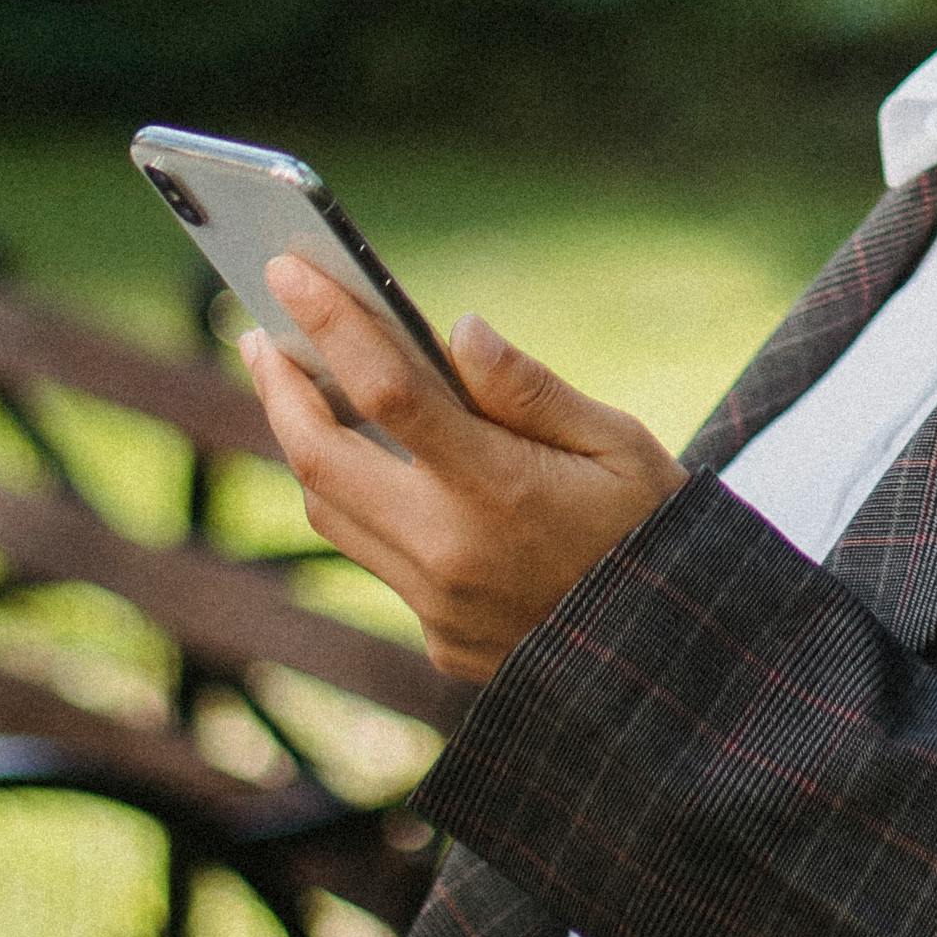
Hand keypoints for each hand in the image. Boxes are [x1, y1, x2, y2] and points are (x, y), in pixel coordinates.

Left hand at [240, 262, 681, 688]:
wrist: (676, 664)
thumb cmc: (657, 532)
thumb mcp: (620, 443)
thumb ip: (530, 389)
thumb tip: (458, 329)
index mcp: (502, 492)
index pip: (388, 393)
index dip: (332, 325)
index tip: (291, 272)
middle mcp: (452, 554)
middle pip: (322, 460)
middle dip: (279, 390)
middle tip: (260, 335)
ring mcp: (438, 605)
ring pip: (331, 513)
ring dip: (303, 444)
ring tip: (296, 386)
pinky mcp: (437, 637)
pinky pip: (374, 556)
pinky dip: (357, 499)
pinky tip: (367, 459)